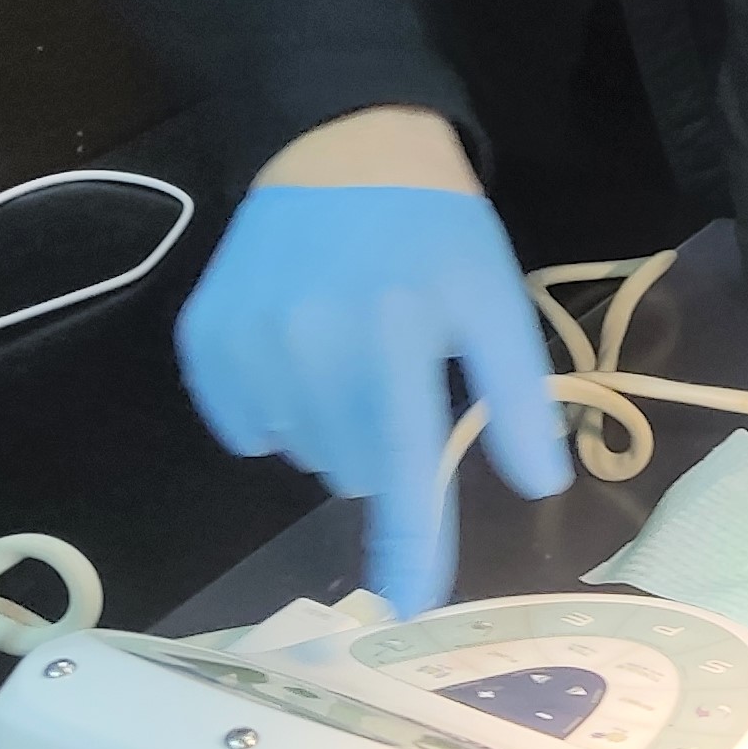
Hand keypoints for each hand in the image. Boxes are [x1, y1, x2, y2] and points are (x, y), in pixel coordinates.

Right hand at [174, 179, 570, 613]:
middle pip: (352, 470)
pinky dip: (274, 413)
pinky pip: (243, 428)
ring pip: (299, 452)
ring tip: (351, 356)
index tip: (407, 608)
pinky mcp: (204, 338)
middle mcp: (309, 347)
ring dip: (331, 431)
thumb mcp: (493, 297)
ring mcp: (247, 343)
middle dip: (385, 450)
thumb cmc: (432, 226)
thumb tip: (543, 485)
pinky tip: (298, 355)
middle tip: (399, 380)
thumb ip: (516, 396)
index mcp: (395, 338)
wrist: (340, 140)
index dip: (408, 549)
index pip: (403, 473)